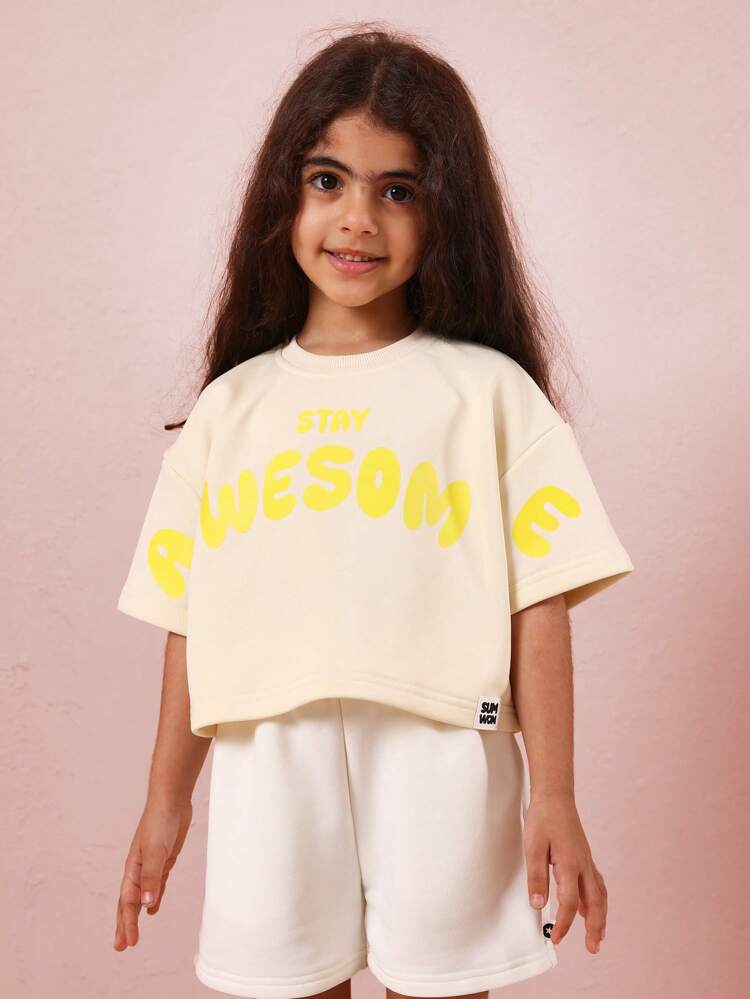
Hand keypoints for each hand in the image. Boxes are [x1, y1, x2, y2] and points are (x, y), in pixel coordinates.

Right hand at [113, 799, 192, 949]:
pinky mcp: (163, 861)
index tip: (129, 943)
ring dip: (136, 915)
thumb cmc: (160, 823)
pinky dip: (153, 898)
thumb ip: (151, 877)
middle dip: (125, 924)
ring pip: (141, 897)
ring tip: (132, 934)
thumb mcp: (155, 851)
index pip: (127, 902)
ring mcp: (150, 865)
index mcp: (132, 869)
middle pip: (129, 903)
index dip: (128, 923)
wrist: (171, 801)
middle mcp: (138, 870)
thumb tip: (146, 905)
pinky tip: (153, 909)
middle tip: (121, 947)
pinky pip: (156, 885)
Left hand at [522, 792, 606, 954]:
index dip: (563, 924)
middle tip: (592, 949)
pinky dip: (599, 901)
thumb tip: (538, 905)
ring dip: (600, 917)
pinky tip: (594, 909)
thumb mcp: (532, 846)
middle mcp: (583, 865)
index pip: (569, 903)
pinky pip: (597, 884)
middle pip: (594, 903)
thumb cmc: (543, 819)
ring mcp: (587, 861)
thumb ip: (536, 876)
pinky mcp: (585, 858)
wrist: (555, 796)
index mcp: (570, 864)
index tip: (554, 939)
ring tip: (598, 936)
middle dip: (593, 928)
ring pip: (600, 895)